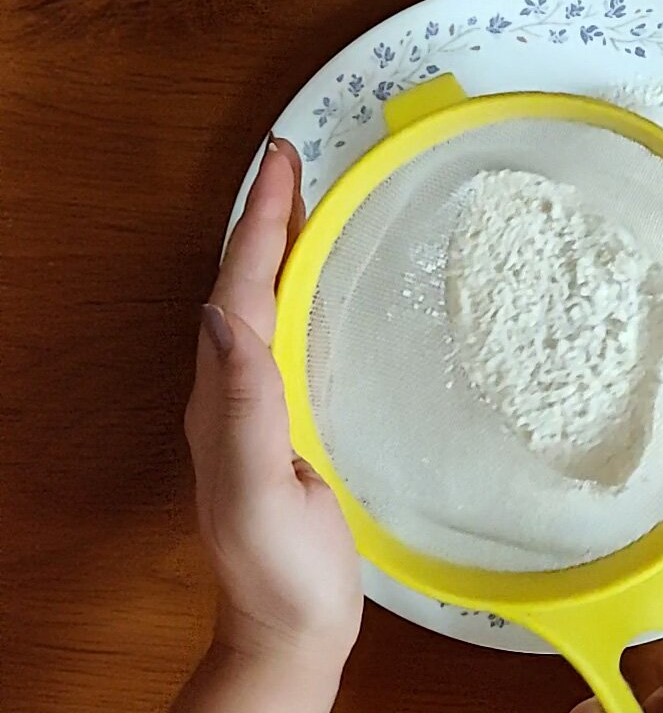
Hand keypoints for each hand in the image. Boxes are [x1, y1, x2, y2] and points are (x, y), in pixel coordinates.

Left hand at [177, 137, 362, 710]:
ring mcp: (256, 407)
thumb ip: (240, 406)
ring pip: (261, 305)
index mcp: (225, 397)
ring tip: (304, 204)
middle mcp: (231, 391)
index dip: (259, 225)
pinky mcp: (284, 421)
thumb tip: (219, 313)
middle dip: (264, 220)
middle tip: (292, 163)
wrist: (292, 626)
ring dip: (277, 249)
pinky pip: (284, 335)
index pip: (238, 290)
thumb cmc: (283, 570)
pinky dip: (296, 292)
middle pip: (243, 285)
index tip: (281, 162)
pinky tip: (317, 285)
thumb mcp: (259, 492)